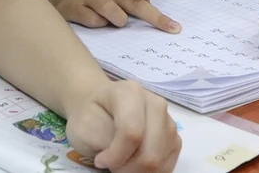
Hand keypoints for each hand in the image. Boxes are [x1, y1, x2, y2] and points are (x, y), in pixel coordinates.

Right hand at [48, 0, 180, 32]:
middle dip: (155, 17)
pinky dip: (97, 24)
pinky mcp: (74, 8)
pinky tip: (94, 24)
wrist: (56, 3)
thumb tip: (152, 13)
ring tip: (115, 23)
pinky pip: (93, 20)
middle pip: (133, 1)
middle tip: (171, 28)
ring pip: (112, 10)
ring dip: (119, 20)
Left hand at [65, 79, 180, 172]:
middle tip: (111, 166)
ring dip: (138, 171)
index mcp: (131, 92)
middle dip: (128, 168)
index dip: (116, 156)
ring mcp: (168, 122)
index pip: (132, 132)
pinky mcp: (174, 139)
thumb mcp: (84, 124)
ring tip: (121, 163)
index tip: (100, 161)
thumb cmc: (91, 116)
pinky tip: (133, 165)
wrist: (101, 110)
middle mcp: (156, 104)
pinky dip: (149, 172)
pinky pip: (167, 166)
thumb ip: (102, 138)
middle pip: (150, 151)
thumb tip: (120, 156)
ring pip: (160, 162)